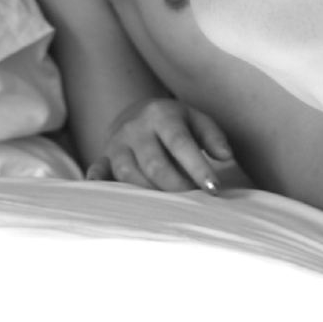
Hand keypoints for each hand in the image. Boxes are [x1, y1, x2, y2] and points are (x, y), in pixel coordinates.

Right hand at [87, 97, 241, 192]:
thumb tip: (225, 156)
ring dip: (148, 193)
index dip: (197, 168)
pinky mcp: (104, 157)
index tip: (214, 189)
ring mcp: (116, 143)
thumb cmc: (176, 123)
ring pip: (127, 173)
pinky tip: (107, 195)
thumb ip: (213, 136)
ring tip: (168, 208)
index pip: (180, 143)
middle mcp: (136, 128)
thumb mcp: (197, 120)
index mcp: (161, 115)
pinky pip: (98, 170)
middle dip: (175, 187)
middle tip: (193, 203)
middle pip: (154, 163)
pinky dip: (99, 183)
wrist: (137, 113)